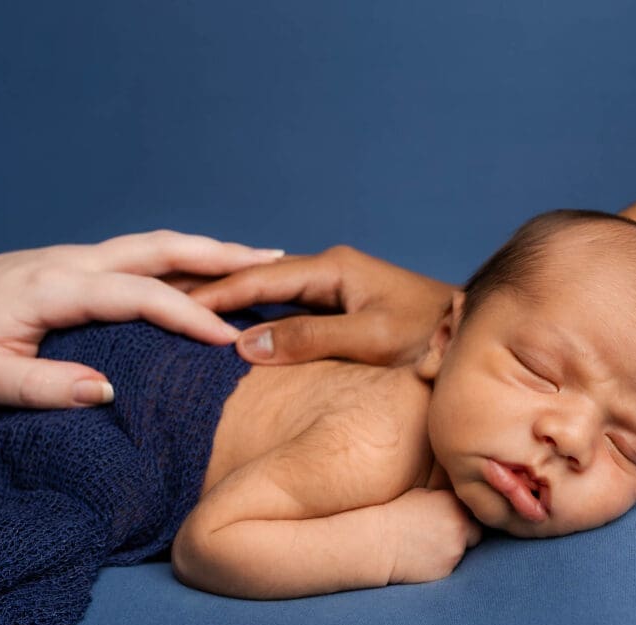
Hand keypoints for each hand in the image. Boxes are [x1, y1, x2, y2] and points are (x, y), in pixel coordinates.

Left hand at [0, 230, 282, 407]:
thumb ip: (45, 387)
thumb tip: (110, 392)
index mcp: (58, 286)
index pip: (140, 295)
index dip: (189, 315)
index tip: (231, 340)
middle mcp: (76, 261)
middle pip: (162, 249)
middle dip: (223, 255)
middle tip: (276, 263)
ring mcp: (80, 258)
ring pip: (157, 246)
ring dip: (211, 250)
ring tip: (260, 259)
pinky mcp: (80, 265)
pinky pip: (144, 256)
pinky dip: (186, 259)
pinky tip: (208, 272)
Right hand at [189, 245, 457, 365]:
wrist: (472, 340)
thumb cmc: (432, 338)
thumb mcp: (371, 339)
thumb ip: (310, 339)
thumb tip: (246, 345)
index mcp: (333, 268)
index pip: (260, 279)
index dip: (217, 293)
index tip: (174, 303)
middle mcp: (330, 271)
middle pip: (258, 281)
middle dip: (213, 290)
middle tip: (162, 300)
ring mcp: (336, 288)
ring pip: (271, 295)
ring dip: (233, 304)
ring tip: (187, 314)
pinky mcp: (342, 309)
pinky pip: (288, 310)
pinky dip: (258, 318)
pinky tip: (237, 331)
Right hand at [383, 488, 482, 584]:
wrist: (378, 542)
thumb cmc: (395, 515)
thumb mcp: (421, 495)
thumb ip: (446, 500)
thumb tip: (460, 505)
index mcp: (453, 502)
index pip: (472, 510)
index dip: (463, 516)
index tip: (450, 519)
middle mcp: (460, 525)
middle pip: (476, 532)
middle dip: (465, 534)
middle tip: (443, 535)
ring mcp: (455, 549)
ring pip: (464, 551)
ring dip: (452, 549)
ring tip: (428, 546)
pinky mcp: (448, 569)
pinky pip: (452, 566)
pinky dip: (442, 563)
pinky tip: (424, 557)